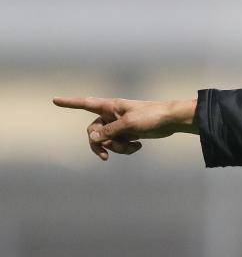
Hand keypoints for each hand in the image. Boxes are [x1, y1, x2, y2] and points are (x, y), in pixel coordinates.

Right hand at [53, 96, 197, 160]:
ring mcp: (120, 125)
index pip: (85, 104)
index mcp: (110, 107)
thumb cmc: (151, 117)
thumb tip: (92, 138)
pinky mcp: (129, 133)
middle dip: (99, 145)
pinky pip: (120, 145)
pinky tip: (139, 146)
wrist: (171, 121)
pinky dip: (127, 148)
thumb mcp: (129, 125)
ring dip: (117, 147)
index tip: (54, 100)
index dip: (70, 103)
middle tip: (104, 156)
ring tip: (133, 146)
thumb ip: (109, 132)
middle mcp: (112, 115)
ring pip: (108, 141)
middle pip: (93, 132)